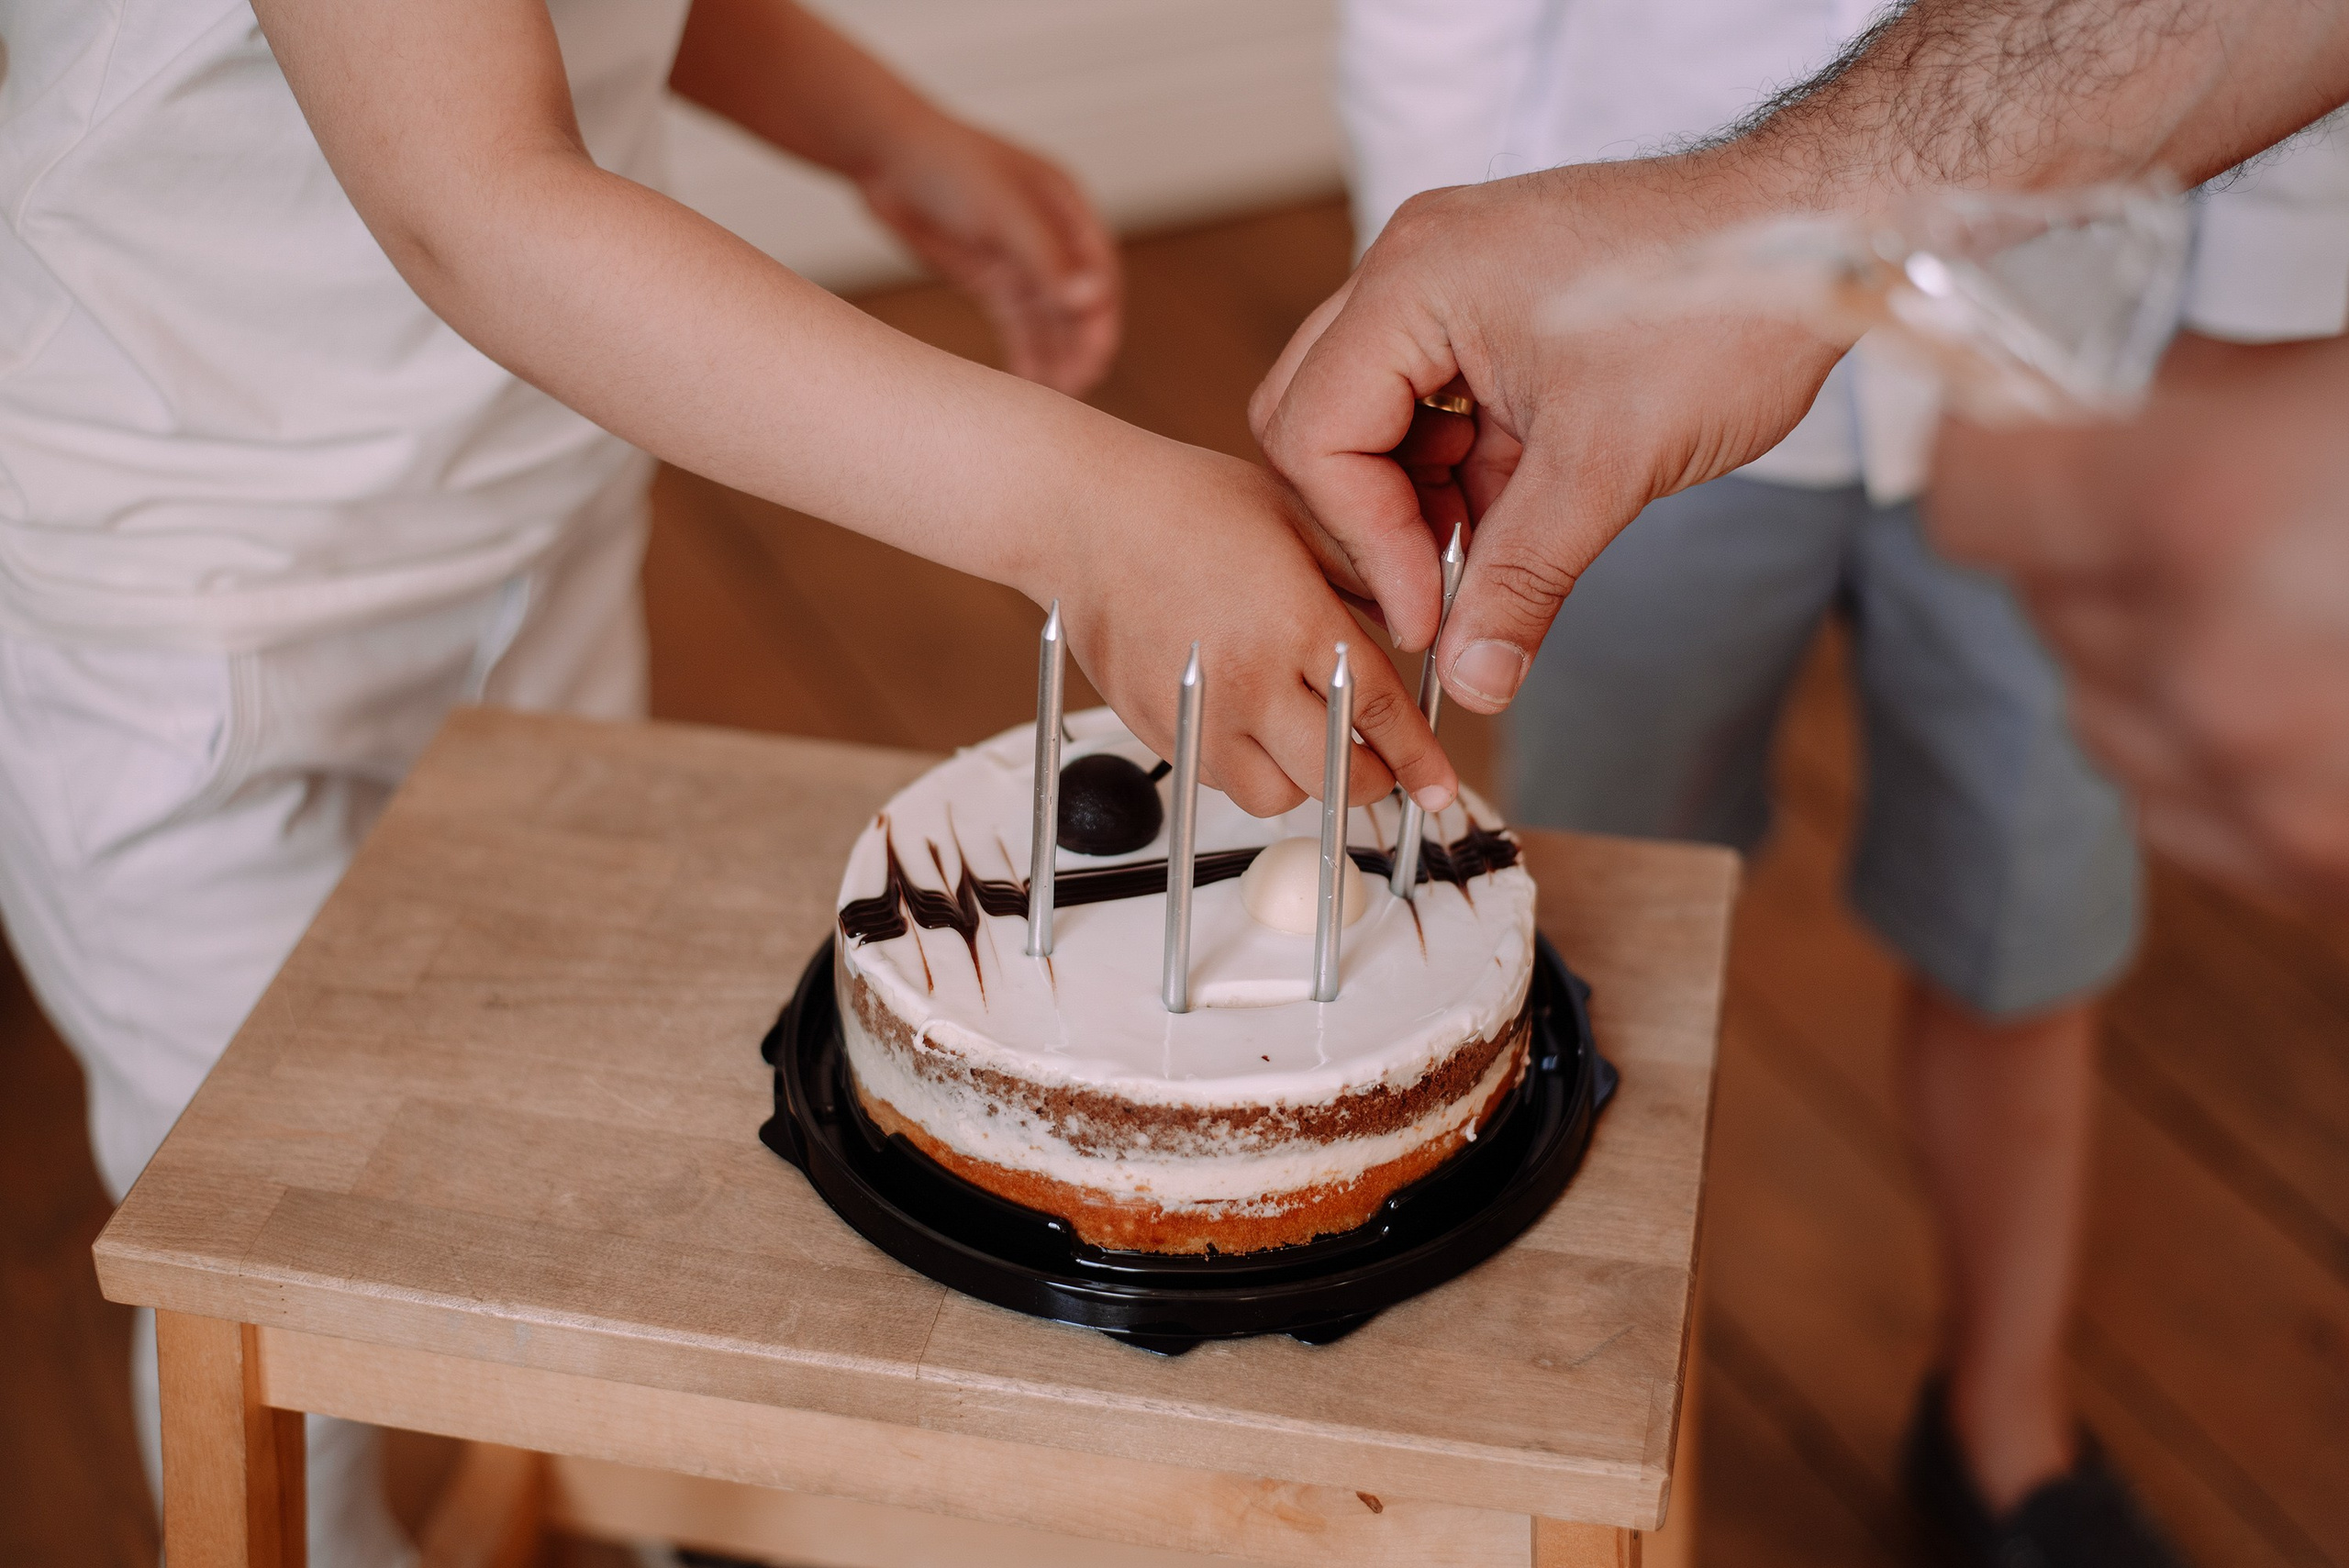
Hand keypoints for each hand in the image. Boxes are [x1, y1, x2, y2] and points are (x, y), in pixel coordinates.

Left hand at [858, 113, 1120, 396]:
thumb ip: (1047, 258)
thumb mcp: (1003, 210)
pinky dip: (1025, 352)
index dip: (1101, 316)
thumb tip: (1092, 302)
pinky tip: (1028, 383)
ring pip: (1049, 318)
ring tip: (1055, 395)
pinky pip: (1017, 324)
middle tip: (1077, 386)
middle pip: (1077, 300)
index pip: (1099, 272)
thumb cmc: (949, 166)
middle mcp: (1051, 237)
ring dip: (1056, 354)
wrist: (884, 155)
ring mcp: (1020, 260)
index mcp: (1067, 209)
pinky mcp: (990, 279)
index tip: (1096, 357)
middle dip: (1080, 343)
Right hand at [1037, 442, 1457, 818]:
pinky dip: (1245, 767)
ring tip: (1305, 739)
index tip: (1437, 787)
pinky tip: (1248, 719)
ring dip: (1303, 780)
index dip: (1418, 760)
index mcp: (1295, 622)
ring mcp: (1195, 712)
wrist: (1082, 515)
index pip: (1376, 715)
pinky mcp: (1153, 728)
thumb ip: (1368, 578)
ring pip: (1275, 797)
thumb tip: (1424, 629)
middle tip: (1379, 766)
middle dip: (1370, 782)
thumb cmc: (1189, 504)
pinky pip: (1218, 780)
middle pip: (1333, 779)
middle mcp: (1247, 678)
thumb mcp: (1301, 519)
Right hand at [1250, 155, 1845, 710]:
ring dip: (1418, 503)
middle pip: (1319, 420)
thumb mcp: (1609, 467)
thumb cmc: (1726, 307)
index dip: (1364, 541)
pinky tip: (1516, 517)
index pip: (1316, 434)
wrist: (1824, 235)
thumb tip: (1472, 681)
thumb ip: (1522, 579)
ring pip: (1374, 421)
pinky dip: (1460, 474)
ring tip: (1492, 559)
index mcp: (1414, 281)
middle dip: (1372, 520)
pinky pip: (1433, 406)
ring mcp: (1451, 280)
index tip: (1426, 615)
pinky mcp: (1492, 306)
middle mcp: (1412, 267)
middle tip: (1439, 592)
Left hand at [1929, 333, 2348, 905]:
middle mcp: (2207, 672)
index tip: (2017, 426)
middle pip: (2040, 599)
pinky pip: (2170, 795)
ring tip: (2277, 591)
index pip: (1970, 493)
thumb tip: (2080, 381)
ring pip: (2094, 704)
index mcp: (2205, 511)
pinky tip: (2305, 680)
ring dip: (2147, 651)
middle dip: (2095, 543)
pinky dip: (2207, 748)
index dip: (1995, 451)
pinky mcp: (2303, 866)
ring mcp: (2259, 790)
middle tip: (2210, 494)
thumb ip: (2200, 384)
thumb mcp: (2334, 378)